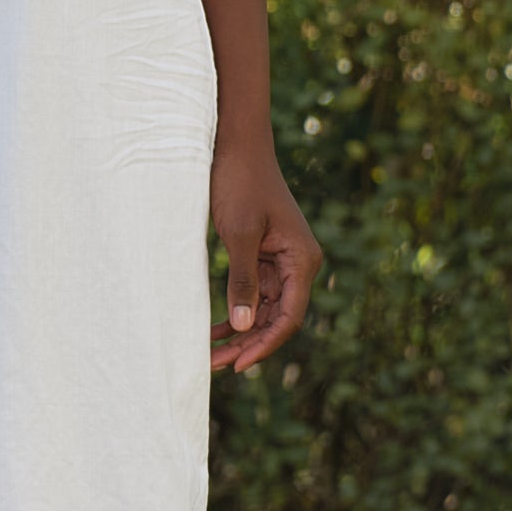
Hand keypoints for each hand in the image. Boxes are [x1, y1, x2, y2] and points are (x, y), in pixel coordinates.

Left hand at [209, 134, 322, 373]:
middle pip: (276, 318)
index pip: (288, 317)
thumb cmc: (239, 181)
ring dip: (240, 332)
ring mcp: (280, 260)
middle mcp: (296, 263)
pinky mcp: (262, 254)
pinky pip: (252, 293)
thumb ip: (242, 280)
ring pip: (263, 309)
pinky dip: (235, 311)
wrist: (234, 144)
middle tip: (214, 366)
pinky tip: (214, 329)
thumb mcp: (239, 233)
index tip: (238, 364)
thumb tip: (244, 327)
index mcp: (301, 259)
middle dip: (248, 344)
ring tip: (210, 356)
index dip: (264, 344)